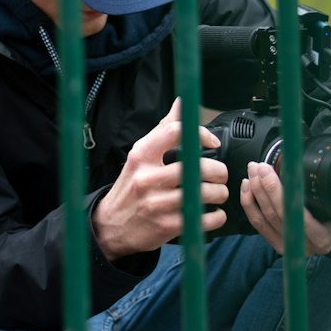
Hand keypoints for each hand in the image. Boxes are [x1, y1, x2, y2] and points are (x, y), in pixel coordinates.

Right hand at [92, 99, 229, 260]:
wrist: (111, 225)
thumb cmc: (131, 185)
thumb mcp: (140, 155)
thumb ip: (164, 129)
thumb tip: (182, 103)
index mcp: (141, 155)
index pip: (176, 132)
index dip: (201, 134)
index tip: (212, 143)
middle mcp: (147, 178)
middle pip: (197, 167)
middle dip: (218, 171)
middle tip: (219, 175)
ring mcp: (156, 204)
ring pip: (205, 193)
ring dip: (220, 193)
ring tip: (217, 193)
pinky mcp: (166, 226)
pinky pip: (204, 219)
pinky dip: (216, 217)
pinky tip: (213, 212)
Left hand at [239, 160, 330, 256]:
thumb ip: (321, 189)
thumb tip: (298, 159)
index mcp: (324, 235)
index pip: (294, 213)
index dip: (276, 190)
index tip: (266, 169)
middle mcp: (307, 246)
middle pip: (277, 215)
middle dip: (263, 187)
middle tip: (257, 167)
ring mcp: (291, 247)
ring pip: (265, 219)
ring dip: (255, 193)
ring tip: (252, 173)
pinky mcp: (278, 245)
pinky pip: (259, 225)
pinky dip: (250, 205)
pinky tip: (247, 189)